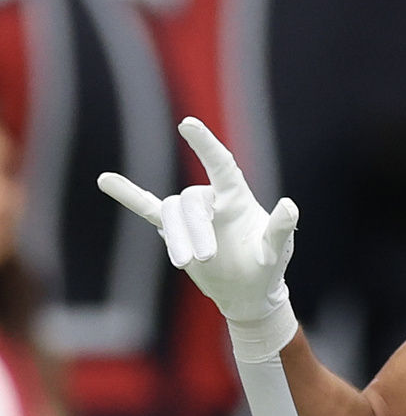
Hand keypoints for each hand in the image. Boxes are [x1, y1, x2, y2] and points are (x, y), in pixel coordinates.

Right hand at [97, 117, 297, 325]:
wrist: (247, 291)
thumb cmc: (268, 267)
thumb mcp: (277, 251)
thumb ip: (280, 229)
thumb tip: (289, 204)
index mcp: (238, 197)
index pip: (221, 163)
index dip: (205, 144)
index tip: (188, 124)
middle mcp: (214, 199)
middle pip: (191, 200)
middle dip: (194, 229)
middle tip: (206, 259)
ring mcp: (194, 215)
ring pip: (171, 213)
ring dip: (176, 238)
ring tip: (186, 263)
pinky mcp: (177, 232)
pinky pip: (149, 209)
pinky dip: (129, 195)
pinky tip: (106, 180)